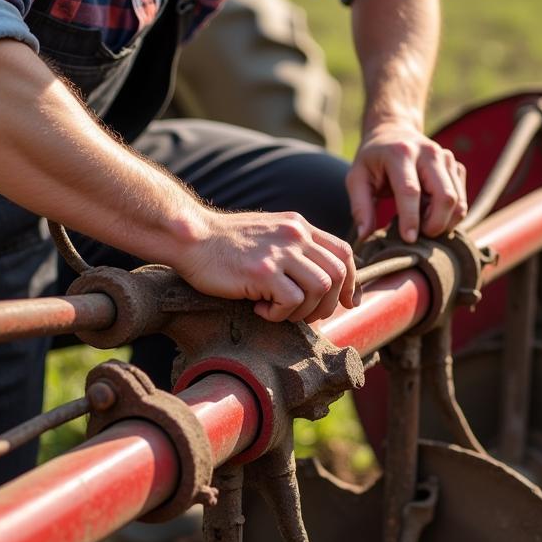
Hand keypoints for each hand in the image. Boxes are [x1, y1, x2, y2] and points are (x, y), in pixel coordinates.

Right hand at [173, 207, 359, 323]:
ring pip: (321, 288)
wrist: (189, 237)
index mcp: (299, 226)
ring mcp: (280, 252)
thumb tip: (322, 281)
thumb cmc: (224, 244)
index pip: (344, 253)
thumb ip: (295, 249)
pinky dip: (280, 314)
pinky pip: (293, 301)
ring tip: (279, 311)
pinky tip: (260, 308)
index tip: (347, 302)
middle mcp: (295, 235)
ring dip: (305, 311)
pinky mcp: (263, 271)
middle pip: (339, 274)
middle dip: (329, 304)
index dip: (352, 282)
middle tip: (305, 315)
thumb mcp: (269, 234)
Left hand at [346, 122, 467, 242]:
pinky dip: (449, 214)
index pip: (410, 190)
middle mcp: (429, 152)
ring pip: (458, 201)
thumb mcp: (357, 178)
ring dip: (443, 222)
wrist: (394, 132)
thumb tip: (364, 236)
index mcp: (401, 153)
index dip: (411, 218)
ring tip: (422, 222)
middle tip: (418, 234)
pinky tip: (430, 211)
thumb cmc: (373, 160)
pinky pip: (462, 200)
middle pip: (445, 197)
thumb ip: (360, 207)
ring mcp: (447, 158)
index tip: (409, 239)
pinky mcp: (456, 167)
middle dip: (435, 224)